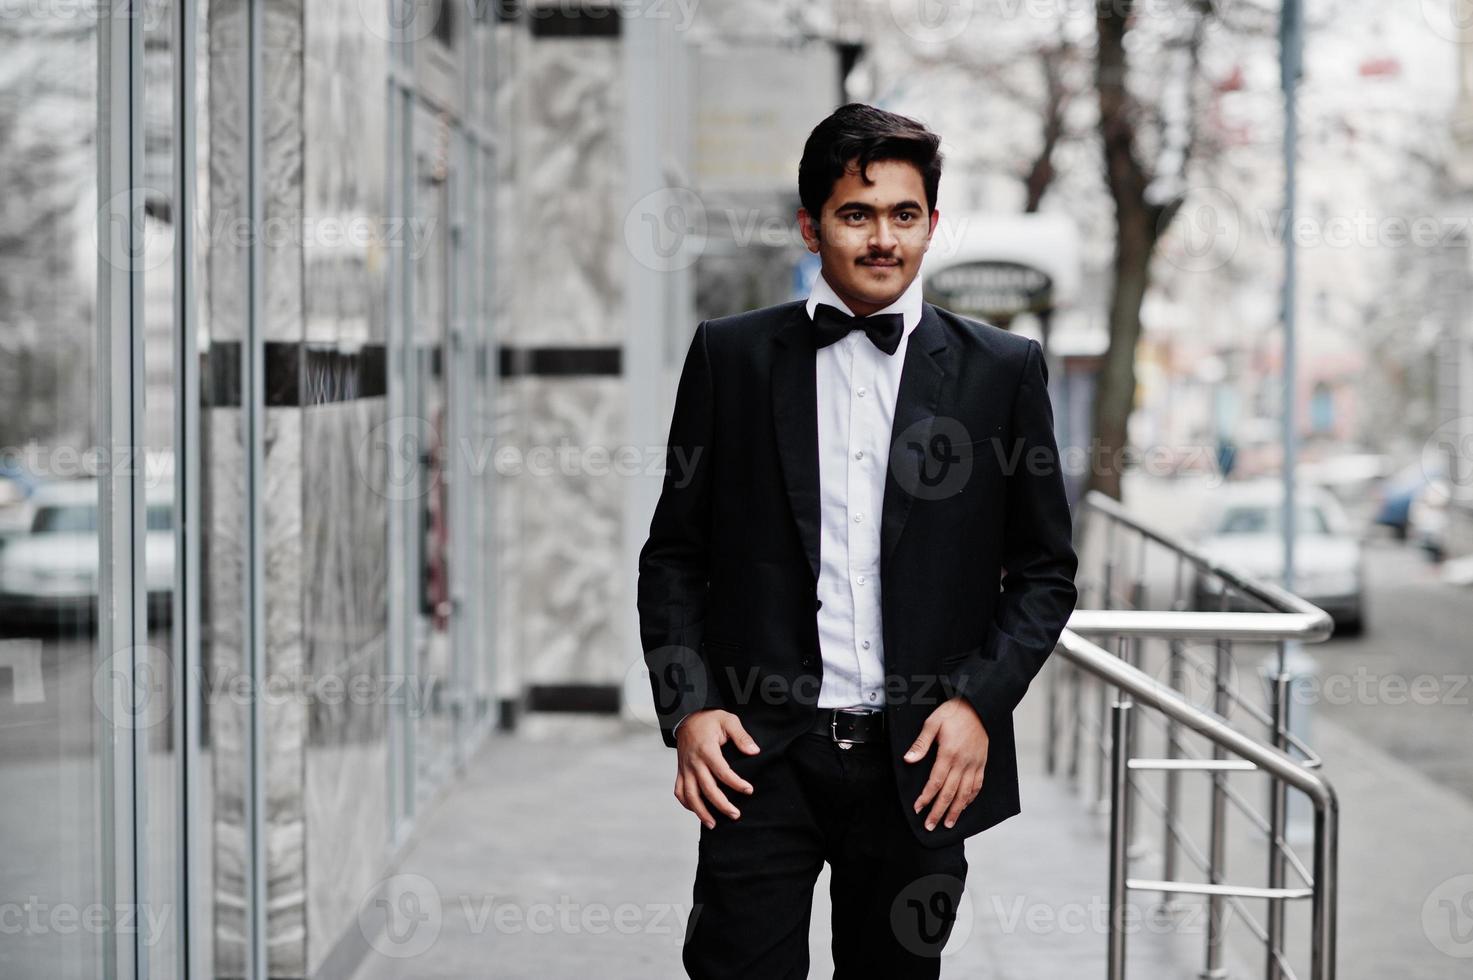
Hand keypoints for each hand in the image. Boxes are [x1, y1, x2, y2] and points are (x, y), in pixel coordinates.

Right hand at [674, 709, 759, 828]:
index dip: (736, 783)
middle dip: (721, 805)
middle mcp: (693, 762)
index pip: (722, 771)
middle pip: (706, 789)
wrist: (687, 717)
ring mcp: (685, 768)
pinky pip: (680, 792)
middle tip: (736, 815)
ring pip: (690, 795)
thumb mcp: (728, 720)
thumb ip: (741, 736)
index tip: (749, 790)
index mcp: (706, 749)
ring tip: (713, 824)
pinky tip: (698, 811)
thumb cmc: (710, 719)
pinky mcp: (680, 771)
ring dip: (701, 812)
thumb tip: (754, 751)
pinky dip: (687, 804)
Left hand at [903, 697, 988, 830]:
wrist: (978, 706)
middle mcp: (963, 762)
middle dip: (938, 811)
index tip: (918, 809)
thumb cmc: (952, 713)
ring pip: (965, 793)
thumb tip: (908, 760)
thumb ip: (921, 744)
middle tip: (930, 825)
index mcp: (948, 754)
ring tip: (948, 824)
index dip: (926, 797)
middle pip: (950, 793)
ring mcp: (974, 764)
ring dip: (956, 810)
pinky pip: (978, 785)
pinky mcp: (982, 763)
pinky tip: (965, 806)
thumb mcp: (932, 723)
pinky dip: (971, 798)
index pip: (936, 782)